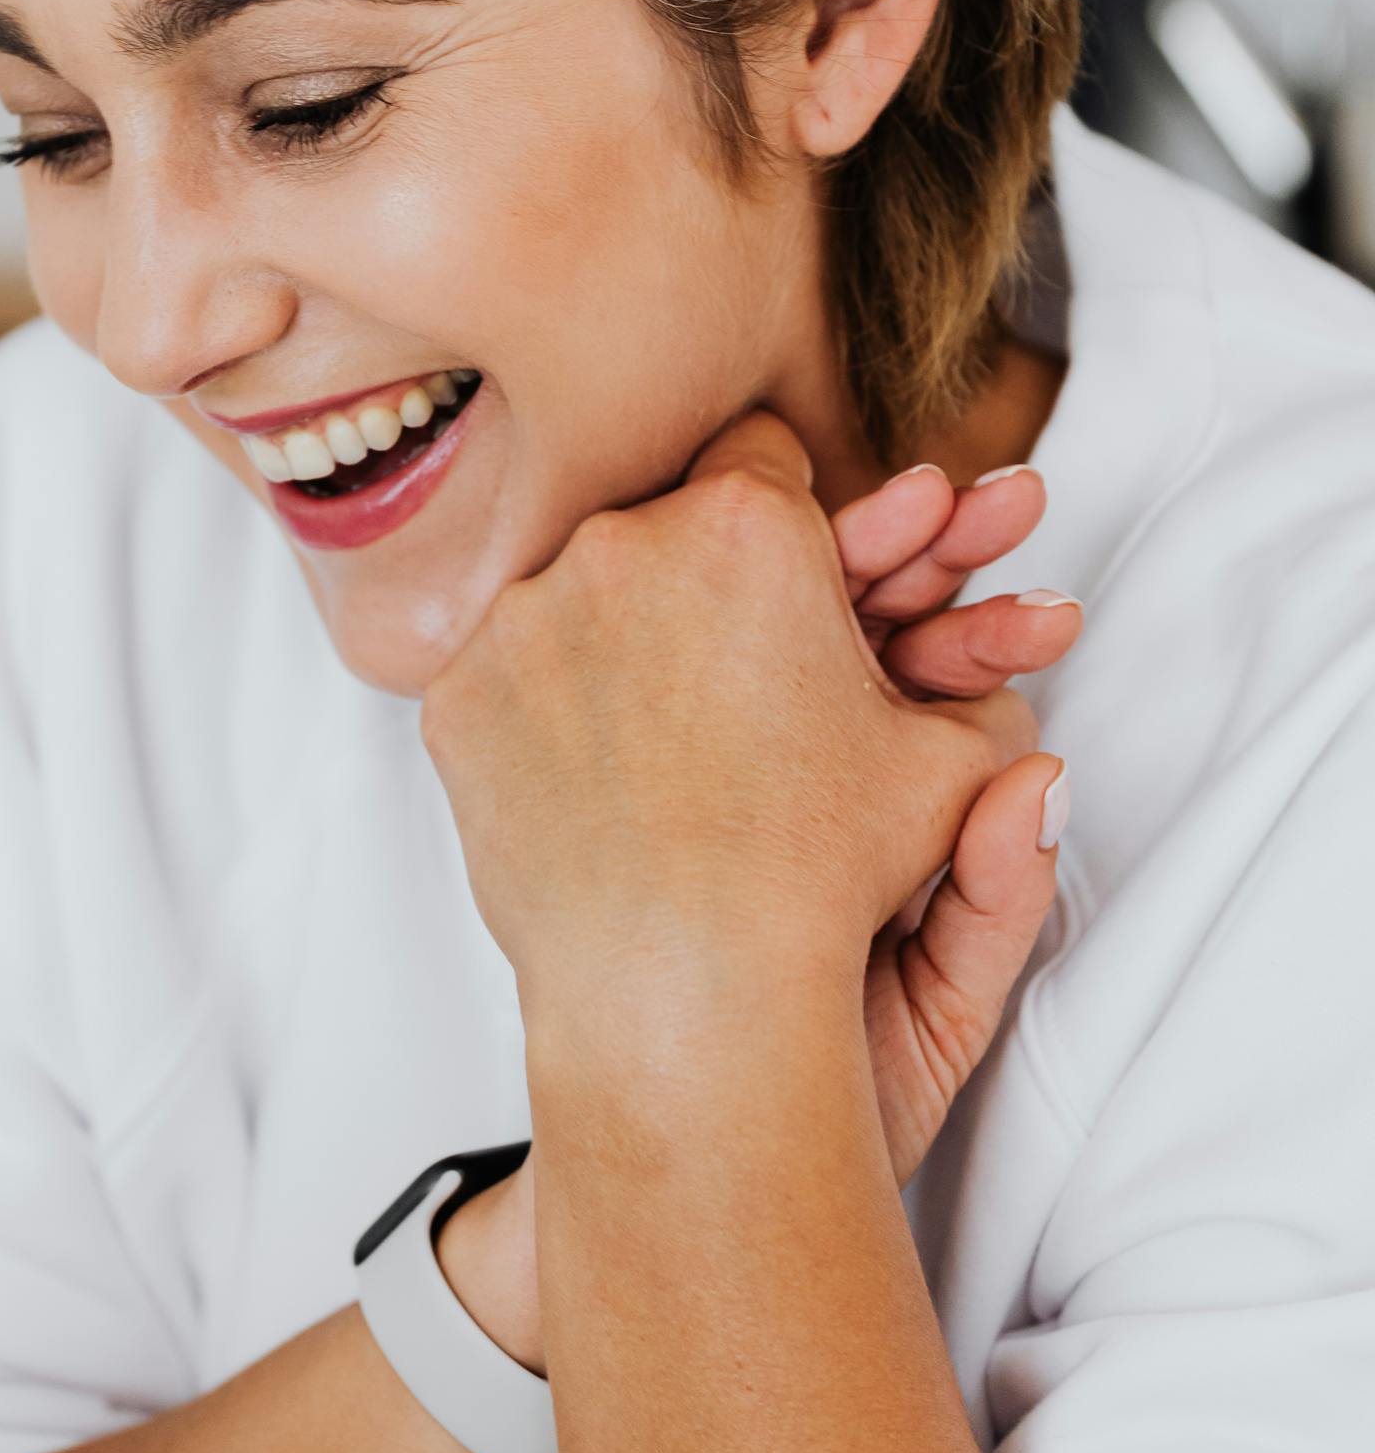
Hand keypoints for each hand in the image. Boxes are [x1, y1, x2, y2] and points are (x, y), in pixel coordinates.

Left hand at [431, 425, 1076, 1365]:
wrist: (691, 995)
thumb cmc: (824, 874)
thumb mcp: (942, 763)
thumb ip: (975, 676)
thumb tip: (993, 637)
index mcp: (750, 527)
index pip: (764, 457)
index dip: (789, 517)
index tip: (792, 576)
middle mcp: (623, 544)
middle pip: (664, 518)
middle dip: (706, 576)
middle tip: (739, 656)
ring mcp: (525, 615)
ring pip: (579, 587)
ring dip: (623, 632)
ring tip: (673, 722)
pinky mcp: (460, 693)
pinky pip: (507, 670)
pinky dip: (548, 705)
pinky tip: (600, 763)